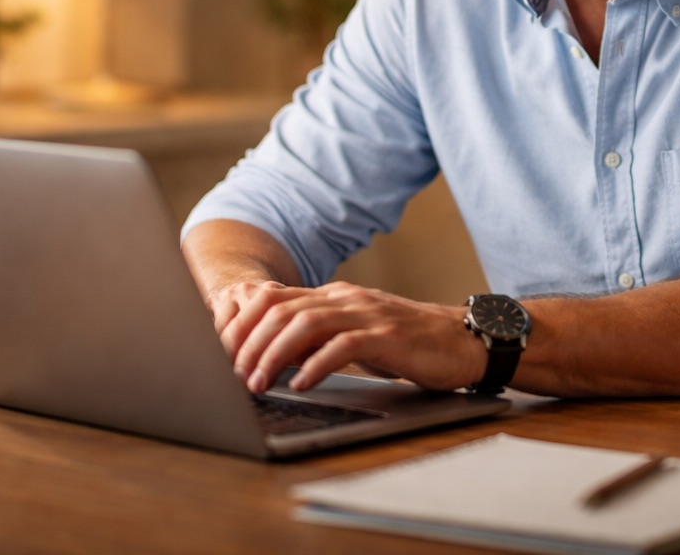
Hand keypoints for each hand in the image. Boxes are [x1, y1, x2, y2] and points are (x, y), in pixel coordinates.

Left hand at [212, 279, 486, 394]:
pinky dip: (316, 364)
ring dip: (274, 355)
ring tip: (258, 384)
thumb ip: (318, 338)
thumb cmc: (405, 343)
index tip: (219, 353)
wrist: (460, 340)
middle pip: (282, 310)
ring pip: (306, 324)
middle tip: (230, 375)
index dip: (241, 323)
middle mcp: (345, 298)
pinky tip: (300, 384)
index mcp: (333, 296)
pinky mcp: (387, 335)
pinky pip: (343, 345)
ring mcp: (366, 314)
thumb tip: (271, 358)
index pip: (273, 299)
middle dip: (248, 342)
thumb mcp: (354, 335)